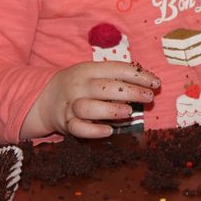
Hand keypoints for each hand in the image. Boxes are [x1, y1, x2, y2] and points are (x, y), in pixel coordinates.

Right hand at [22, 61, 160, 138]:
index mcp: (89, 69)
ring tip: (129, 112)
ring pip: (89, 107)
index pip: (116, 69)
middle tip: (149, 97)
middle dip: (130, 91)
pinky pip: (78, 129)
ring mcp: (71, 105)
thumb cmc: (79, 84)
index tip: (156, 83)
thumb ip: (116, 77)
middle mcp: (79, 86)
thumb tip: (148, 83)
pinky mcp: (66, 123)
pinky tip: (109, 131)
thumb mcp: (93, 73)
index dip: (138, 75)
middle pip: (105, 87)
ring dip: (111, 110)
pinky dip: (93, 131)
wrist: (44, 98)